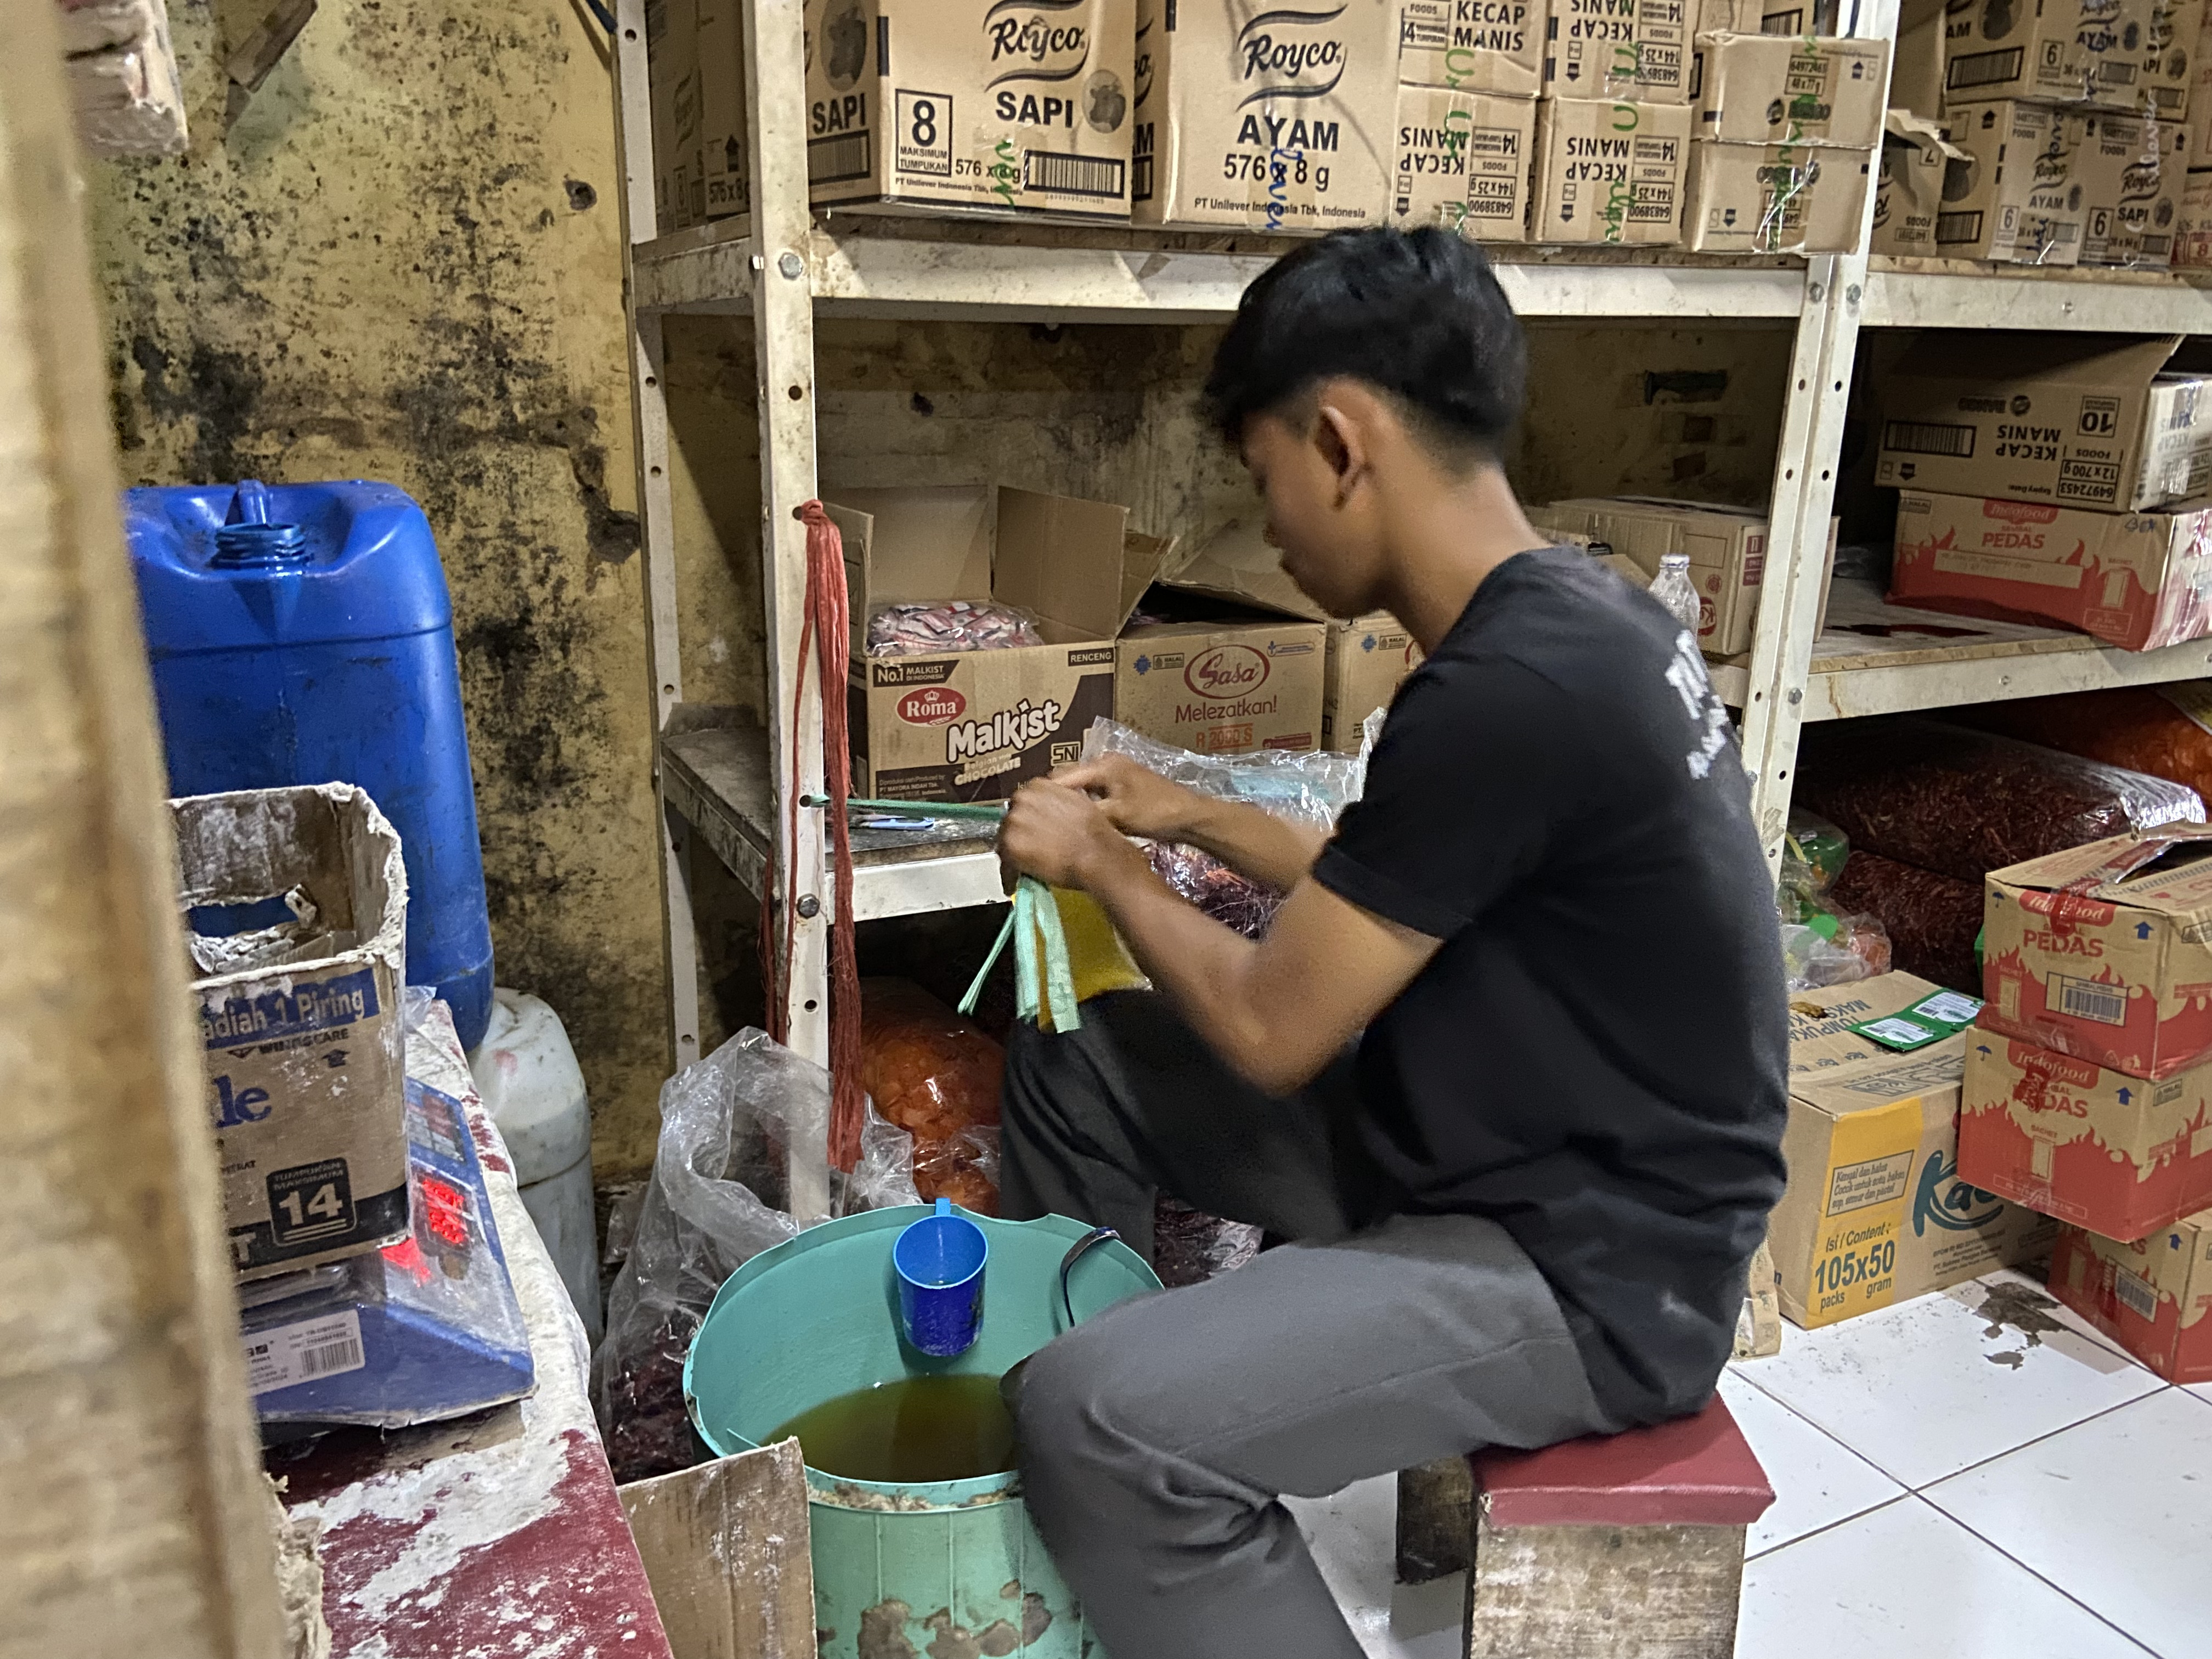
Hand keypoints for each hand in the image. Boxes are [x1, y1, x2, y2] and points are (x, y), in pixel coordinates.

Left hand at [997, 778, 1139, 892]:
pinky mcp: (1011, 845)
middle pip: (1012, 820)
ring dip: (1013, 855)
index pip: (1023, 803)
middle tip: (1030, 851)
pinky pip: (1005, 863)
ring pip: (1006, 840)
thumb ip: (1056, 803)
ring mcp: (1014, 822)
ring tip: (1024, 869)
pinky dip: (1010, 874)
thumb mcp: (1076, 802)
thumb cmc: (1094, 832)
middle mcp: (1022, 799)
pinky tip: (1017, 882)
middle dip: (1020, 836)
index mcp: (1037, 786)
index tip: (1031, 830)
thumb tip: (1050, 815)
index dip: (1028, 820)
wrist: (1096, 853)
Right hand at [1049, 753, 1203, 841]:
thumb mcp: (1118, 815)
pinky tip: (1075, 823)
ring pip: (1080, 788)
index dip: (1044, 794)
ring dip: (1069, 803)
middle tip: (1037, 820)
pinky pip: (1093, 794)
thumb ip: (1086, 814)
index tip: (1028, 810)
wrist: (1190, 817)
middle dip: (1054, 798)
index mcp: (1103, 765)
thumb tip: (1055, 820)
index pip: (1062, 776)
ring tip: (1051, 823)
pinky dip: (1083, 806)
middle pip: (1069, 779)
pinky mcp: (1121, 788)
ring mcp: (1115, 775)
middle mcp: (1106, 764)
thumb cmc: (1155, 812)